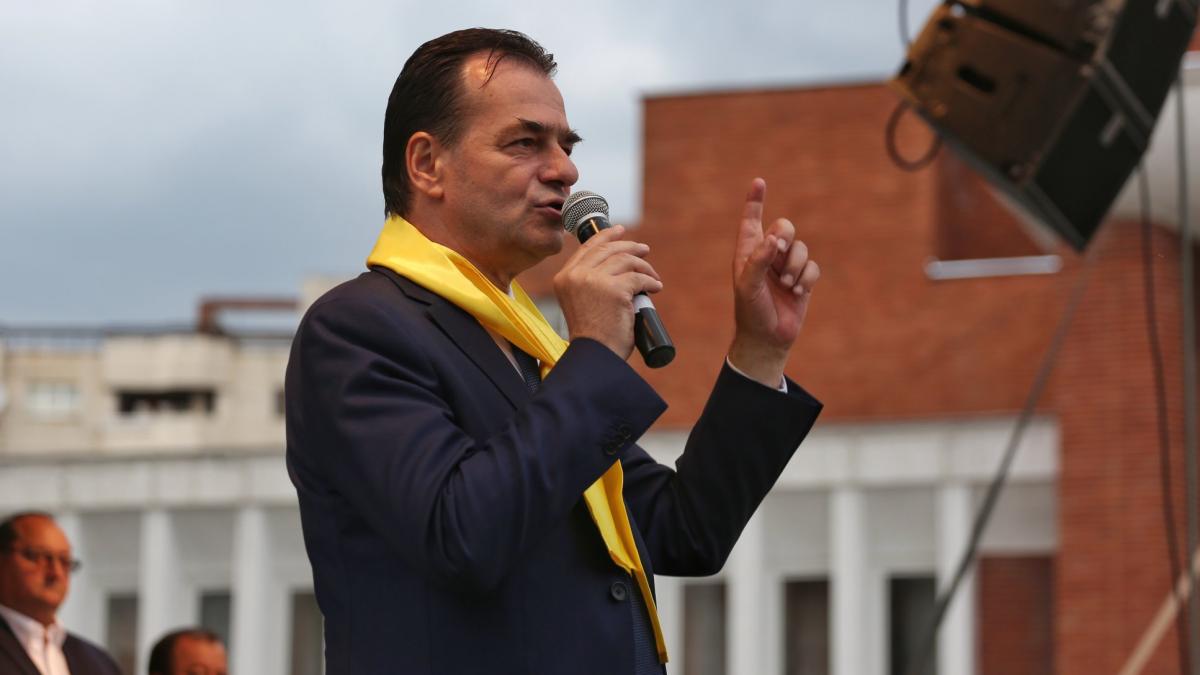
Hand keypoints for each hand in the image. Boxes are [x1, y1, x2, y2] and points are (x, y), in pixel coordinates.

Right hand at [553, 225, 662, 358]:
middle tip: (644, 249)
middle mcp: (576, 275)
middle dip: (629, 246)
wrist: (595, 355)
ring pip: (626, 261)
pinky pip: (639, 278)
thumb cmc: (592, 336)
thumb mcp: (581, 302)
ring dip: (644, 266)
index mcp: (565, 277)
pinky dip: (651, 281)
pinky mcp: (615, 289)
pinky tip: (655, 287)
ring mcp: (594, 280)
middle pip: (608, 249)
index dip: (606, 236)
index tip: (620, 230)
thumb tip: (617, 264)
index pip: (587, 247)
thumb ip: (588, 283)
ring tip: (653, 276)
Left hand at [729, 178, 819, 386]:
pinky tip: (798, 291)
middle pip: (784, 227)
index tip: (759, 182)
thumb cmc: (751, 311)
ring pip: (801, 248)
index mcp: (748, 252)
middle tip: (778, 250)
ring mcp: (786, 266)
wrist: (768, 338)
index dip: (755, 201)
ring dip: (795, 266)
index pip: (751, 221)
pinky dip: (807, 277)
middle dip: (785, 237)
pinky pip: (813, 266)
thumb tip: (773, 239)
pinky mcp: (802, 279)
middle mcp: (768, 255)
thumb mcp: (748, 286)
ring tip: (787, 285)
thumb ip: (759, 260)